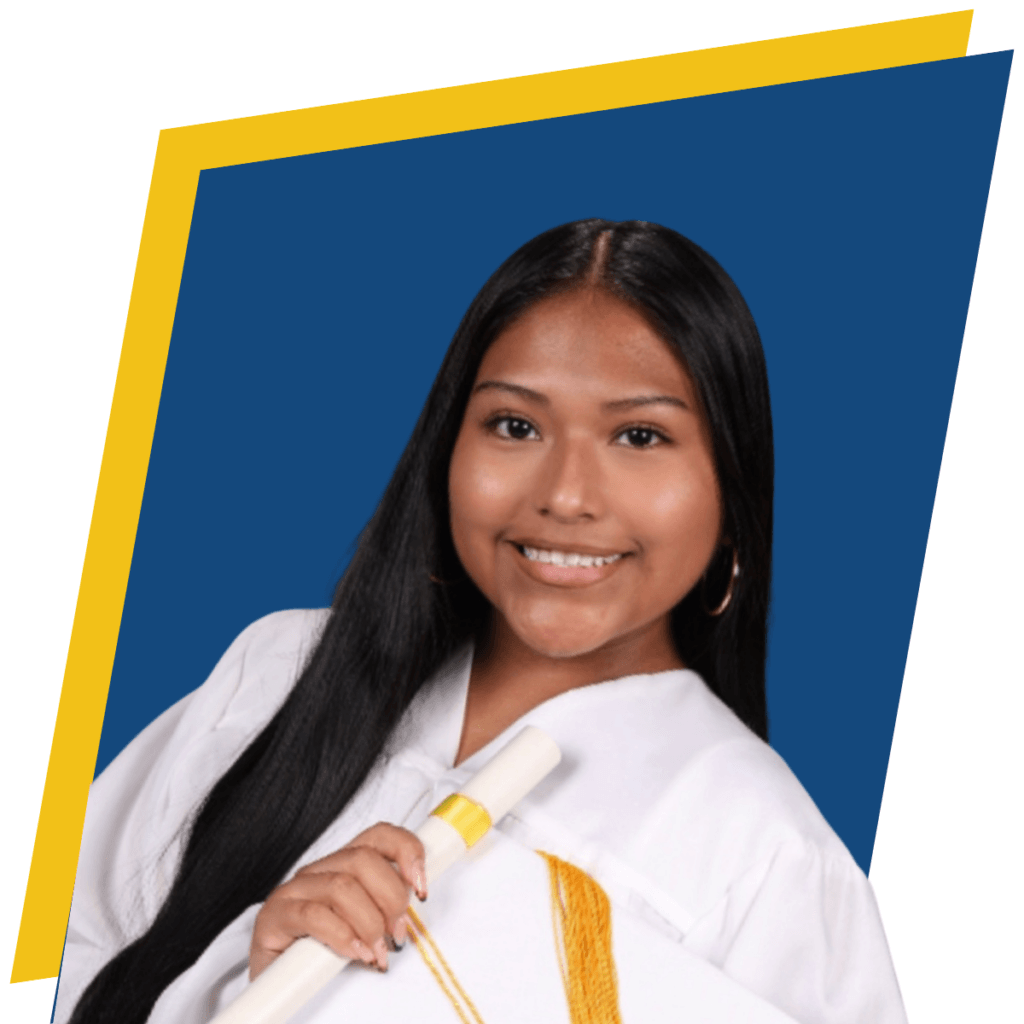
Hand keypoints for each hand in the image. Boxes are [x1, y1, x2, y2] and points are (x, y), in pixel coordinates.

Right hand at [249, 822, 426, 978]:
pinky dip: (342, 936)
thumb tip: (417, 908)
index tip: (422, 888)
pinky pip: (314, 916)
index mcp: (343, 865)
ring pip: (342, 886)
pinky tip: (355, 953)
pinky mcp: (274, 916)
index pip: (379, 835)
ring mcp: (294, 890)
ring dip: (370, 923)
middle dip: (391, 897)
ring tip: (377, 953)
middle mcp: (318, 870)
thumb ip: (385, 909)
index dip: (406, 851)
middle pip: (363, 859)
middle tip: (397, 934)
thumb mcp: (362, 925)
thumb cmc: (323, 954)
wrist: (274, 983)